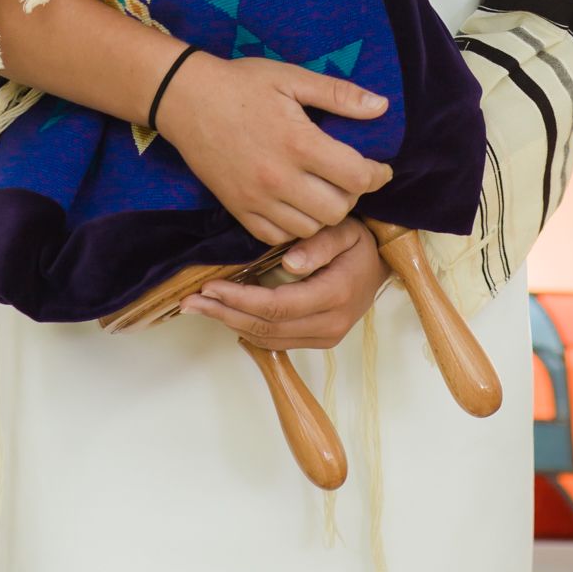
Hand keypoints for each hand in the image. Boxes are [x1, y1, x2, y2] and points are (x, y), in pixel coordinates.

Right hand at [153, 52, 394, 245]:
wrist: (184, 98)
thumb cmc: (241, 83)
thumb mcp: (291, 78)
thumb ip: (339, 95)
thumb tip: (381, 107)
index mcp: (298, 143)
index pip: (356, 177)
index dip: (377, 175)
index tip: (379, 168)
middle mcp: (279, 178)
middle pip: (338, 210)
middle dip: (352, 194)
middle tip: (347, 176)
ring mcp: (256, 199)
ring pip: (310, 228)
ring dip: (323, 213)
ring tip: (321, 189)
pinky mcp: (237, 210)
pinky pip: (277, 237)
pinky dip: (293, 226)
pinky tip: (294, 204)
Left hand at [178, 220, 390, 349]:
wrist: (381, 265)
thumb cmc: (359, 242)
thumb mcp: (344, 230)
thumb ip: (319, 245)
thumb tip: (289, 262)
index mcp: (335, 295)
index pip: (277, 306)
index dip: (240, 299)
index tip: (209, 287)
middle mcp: (331, 324)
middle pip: (267, 327)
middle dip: (225, 313)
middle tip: (191, 301)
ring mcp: (326, 337)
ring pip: (269, 338)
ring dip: (231, 323)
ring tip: (200, 308)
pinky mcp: (320, 341)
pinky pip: (278, 340)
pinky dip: (248, 328)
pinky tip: (227, 314)